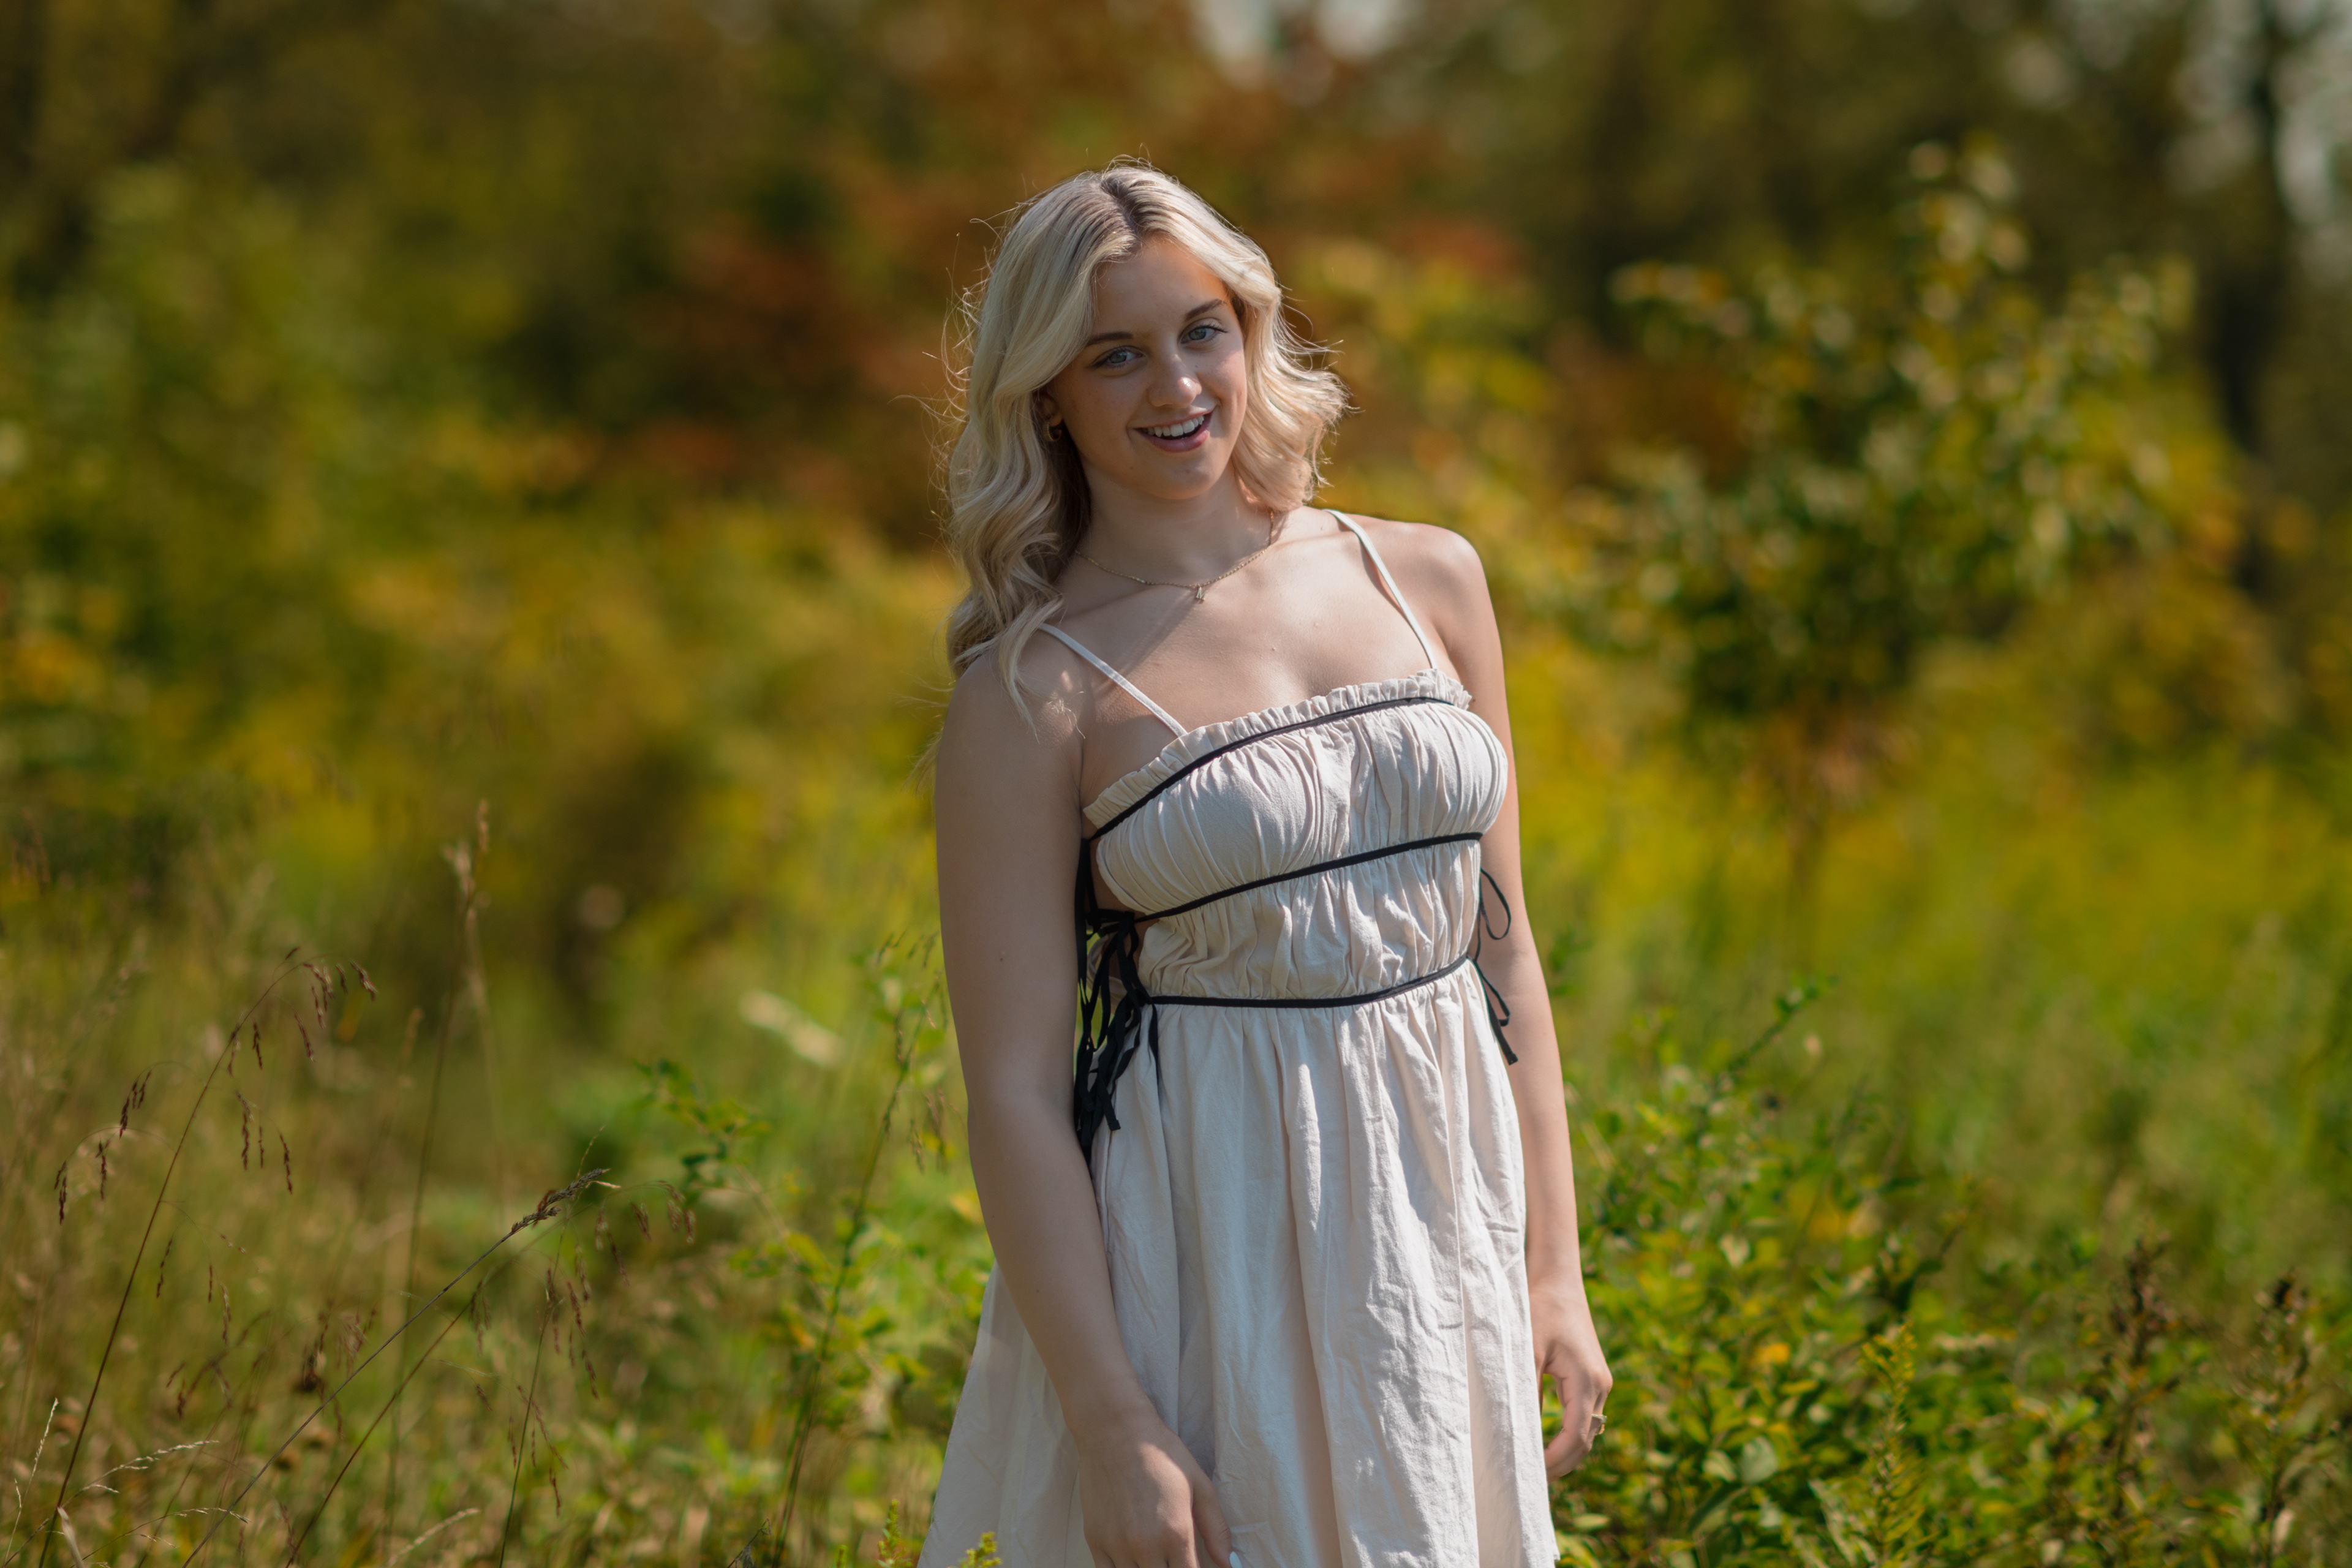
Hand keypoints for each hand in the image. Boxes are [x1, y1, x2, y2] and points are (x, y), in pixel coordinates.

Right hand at [1077, 1405, 1233, 1567]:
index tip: (1191, 1564)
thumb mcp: (1200, 1486)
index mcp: (1177, 1533)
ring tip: (1155, 1556)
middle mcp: (1146, 1546)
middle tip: (1173, 1557)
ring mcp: (1117, 1545)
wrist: (1116, 1430)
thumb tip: (1230, 1564)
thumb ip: (1217, 1530)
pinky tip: (1133, 1559)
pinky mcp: (1094, 1540)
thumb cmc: (1162, 1454)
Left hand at [1531, 1272, 1611, 1476]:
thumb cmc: (1538, 1309)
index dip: (1555, 1460)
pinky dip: (1569, 1436)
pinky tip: (1545, 1444)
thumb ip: (1526, 1390)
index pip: (1576, 1436)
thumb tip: (1518, 1431)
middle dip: (1561, 1463)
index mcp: (1587, 1380)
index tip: (1529, 1473)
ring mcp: (1599, 1382)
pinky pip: (1584, 1416)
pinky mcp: (1592, 1377)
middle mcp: (1600, 1385)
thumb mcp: (1527, 1350)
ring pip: (1588, 1431)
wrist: (1557, 1281)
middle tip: (1529, 1480)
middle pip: (1586, 1440)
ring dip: (1566, 1452)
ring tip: (1535, 1467)